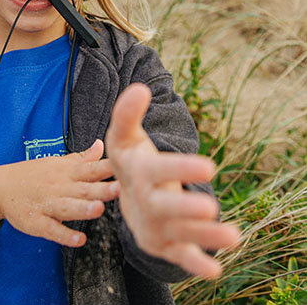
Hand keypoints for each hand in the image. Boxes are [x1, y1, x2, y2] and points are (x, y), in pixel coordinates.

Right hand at [0, 140, 119, 246]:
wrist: (0, 186)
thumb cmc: (34, 174)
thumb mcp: (58, 163)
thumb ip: (82, 158)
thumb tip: (101, 145)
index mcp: (66, 172)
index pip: (90, 169)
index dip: (107, 168)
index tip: (125, 166)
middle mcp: (58, 186)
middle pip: (82, 188)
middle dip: (101, 189)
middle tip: (120, 188)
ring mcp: (47, 204)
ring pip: (67, 207)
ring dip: (83, 209)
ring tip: (99, 210)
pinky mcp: (36, 222)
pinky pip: (52, 229)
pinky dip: (65, 235)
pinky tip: (78, 239)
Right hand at [105, 83, 240, 278]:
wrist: (125, 196)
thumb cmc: (131, 160)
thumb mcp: (125, 136)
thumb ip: (128, 113)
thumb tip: (140, 89)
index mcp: (138, 174)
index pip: (157, 171)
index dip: (180, 168)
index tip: (209, 164)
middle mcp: (144, 201)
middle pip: (163, 207)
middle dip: (185, 208)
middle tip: (211, 206)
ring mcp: (154, 225)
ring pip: (178, 233)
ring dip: (204, 236)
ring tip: (233, 234)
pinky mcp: (164, 244)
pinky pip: (179, 256)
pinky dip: (195, 264)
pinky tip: (216, 268)